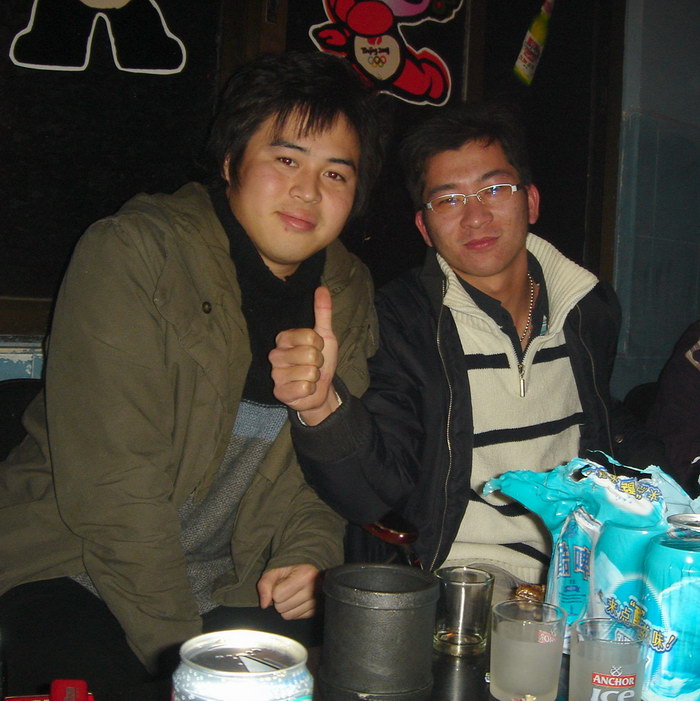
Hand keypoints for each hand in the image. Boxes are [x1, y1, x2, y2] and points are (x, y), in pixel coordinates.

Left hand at [257, 564, 320, 618]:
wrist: (309, 568)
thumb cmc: (292, 567)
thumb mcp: (276, 569)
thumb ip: (265, 583)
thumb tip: (264, 605)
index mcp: (305, 575)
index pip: (277, 595)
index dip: (275, 589)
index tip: (282, 582)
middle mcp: (314, 589)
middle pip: (281, 607)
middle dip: (279, 599)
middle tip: (286, 588)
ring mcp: (317, 601)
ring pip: (288, 615)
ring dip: (286, 606)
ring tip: (292, 594)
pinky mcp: (316, 611)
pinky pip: (296, 618)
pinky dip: (293, 610)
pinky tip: (297, 599)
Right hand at [270, 286, 338, 424]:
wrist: (320, 390)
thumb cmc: (320, 362)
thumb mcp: (325, 336)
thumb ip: (323, 312)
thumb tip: (322, 287)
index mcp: (284, 337)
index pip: (310, 336)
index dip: (320, 345)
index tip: (317, 349)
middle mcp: (275, 354)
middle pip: (310, 354)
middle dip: (319, 363)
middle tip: (313, 365)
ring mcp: (276, 374)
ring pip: (309, 372)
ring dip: (315, 377)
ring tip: (309, 377)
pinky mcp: (279, 392)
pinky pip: (304, 387)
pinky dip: (310, 390)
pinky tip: (304, 389)